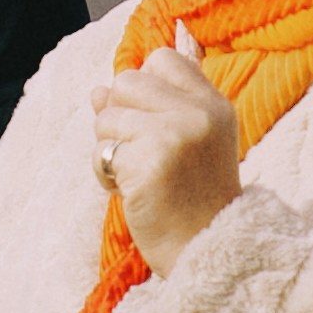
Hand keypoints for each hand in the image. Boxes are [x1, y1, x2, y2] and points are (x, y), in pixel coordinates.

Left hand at [94, 45, 242, 262]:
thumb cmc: (194, 200)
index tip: (149, 121)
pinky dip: (104, 173)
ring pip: (107, 115)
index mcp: (213, 104)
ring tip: (135, 175)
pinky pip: (101, 151)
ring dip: (109, 147)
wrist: (209, 253)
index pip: (163, 59)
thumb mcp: (188, 144)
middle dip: (119, 115)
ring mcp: (173, 135)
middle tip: (138, 151)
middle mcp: (197, 114)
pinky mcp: (147, 163)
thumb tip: (98, 90)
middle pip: (127, 80)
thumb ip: (150, 110)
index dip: (143, 87)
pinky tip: (127, 192)